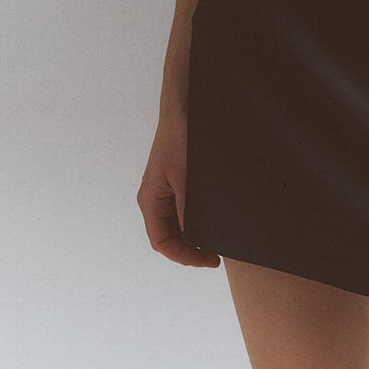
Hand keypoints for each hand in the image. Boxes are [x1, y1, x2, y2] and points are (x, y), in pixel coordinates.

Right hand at [136, 111, 220, 267]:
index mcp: (150, 200)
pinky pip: (185, 210)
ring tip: (218, 242)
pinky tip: (215, 222)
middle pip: (170, 237)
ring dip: (195, 237)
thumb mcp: (186, 178)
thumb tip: (197, 239)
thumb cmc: (180, 139)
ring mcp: (166, 191)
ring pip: (178, 226)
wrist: (184, 108)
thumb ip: (188, 209)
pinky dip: (198, 221)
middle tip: (217, 256)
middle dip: (191, 249)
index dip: (183, 256)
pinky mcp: (178, 182)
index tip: (207, 260)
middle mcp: (156, 199)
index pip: (162, 242)